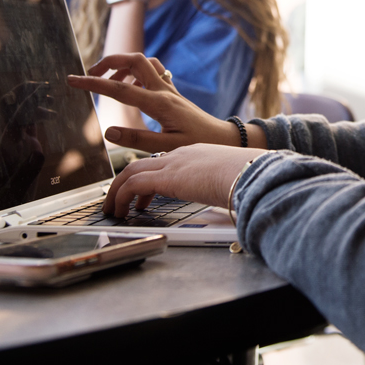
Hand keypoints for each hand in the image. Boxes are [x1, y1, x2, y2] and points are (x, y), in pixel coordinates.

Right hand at [67, 53, 241, 152]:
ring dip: (122, 66)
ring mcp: (169, 89)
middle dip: (109, 61)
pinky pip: (152, 71)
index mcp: (159, 104)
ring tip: (107, 82)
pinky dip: (135, 73)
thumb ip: (137, 139)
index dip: (93, 83)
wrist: (221, 139)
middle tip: (90, 74)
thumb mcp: (167, 148)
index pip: (119, 89)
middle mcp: (164, 91)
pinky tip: (129, 89)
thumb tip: (107, 130)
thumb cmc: (198, 145)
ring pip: (143, 62)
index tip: (72, 80)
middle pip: (135, 59)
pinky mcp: (171, 92)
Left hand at [103, 143, 266, 217]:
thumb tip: (228, 203)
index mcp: (196, 154)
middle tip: (117, 201)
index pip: (163, 162)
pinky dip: (121, 197)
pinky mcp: (166, 176)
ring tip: (113, 210)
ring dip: (117, 192)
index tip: (142, 195)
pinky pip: (133, 185)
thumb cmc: (248, 178)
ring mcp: (172, 163)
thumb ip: (221, 188)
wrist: (250, 172)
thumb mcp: (230, 180)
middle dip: (124, 183)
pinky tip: (121, 211)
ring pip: (130, 172)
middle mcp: (180, 154)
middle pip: (140, 164)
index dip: (148, 178)